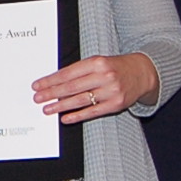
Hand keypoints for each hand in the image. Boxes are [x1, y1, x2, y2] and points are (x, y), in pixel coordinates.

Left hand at [35, 51, 159, 123]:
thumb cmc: (115, 67)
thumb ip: (79, 71)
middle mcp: (105, 76)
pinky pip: (93, 112)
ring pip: (80, 100)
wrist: (143, 73)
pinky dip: (77, 116)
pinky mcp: (116, 105)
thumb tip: (55, 84)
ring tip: (47, 109)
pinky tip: (65, 118)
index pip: (68, 73)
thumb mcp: (98, 62)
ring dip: (61, 106)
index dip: (51, 80)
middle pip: (72, 87)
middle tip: (38, 98)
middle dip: (52, 93)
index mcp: (97, 62)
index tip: (37, 85)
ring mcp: (111, 91)